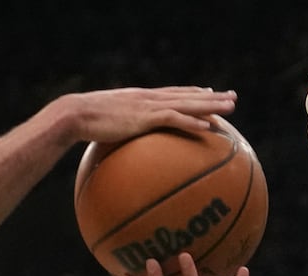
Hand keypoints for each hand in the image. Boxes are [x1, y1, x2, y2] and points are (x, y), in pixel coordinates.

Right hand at [57, 86, 236, 143]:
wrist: (75, 115)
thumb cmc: (84, 123)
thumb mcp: (104, 126)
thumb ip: (117, 132)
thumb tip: (117, 151)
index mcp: (141, 98)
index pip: (173, 92)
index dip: (193, 91)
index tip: (209, 91)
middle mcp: (149, 98)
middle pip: (188, 94)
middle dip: (212, 96)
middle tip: (232, 97)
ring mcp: (149, 105)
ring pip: (188, 103)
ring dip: (211, 105)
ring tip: (231, 107)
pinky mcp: (145, 116)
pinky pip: (175, 119)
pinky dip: (193, 122)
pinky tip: (209, 126)